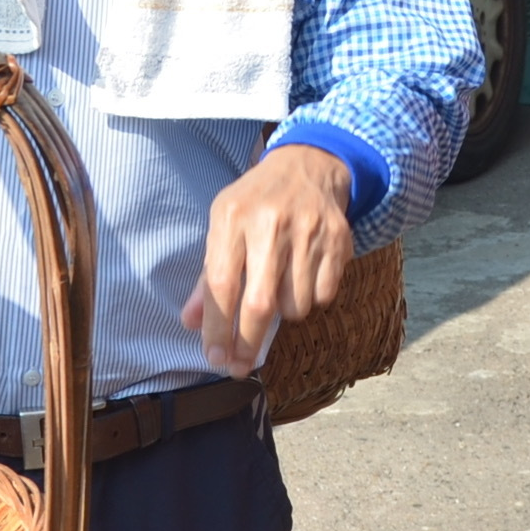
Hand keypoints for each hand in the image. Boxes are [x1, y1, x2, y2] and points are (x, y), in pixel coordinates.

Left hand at [181, 144, 353, 374]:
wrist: (308, 165)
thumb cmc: (256, 203)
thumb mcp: (223, 225)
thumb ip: (208, 276)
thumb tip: (191, 323)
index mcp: (234, 218)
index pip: (222, 285)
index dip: (217, 328)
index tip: (215, 357)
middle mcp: (271, 224)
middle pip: (259, 304)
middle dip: (248, 343)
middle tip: (241, 365)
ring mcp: (309, 232)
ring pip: (295, 307)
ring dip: (284, 313)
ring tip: (279, 287)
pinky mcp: (339, 240)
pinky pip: (323, 296)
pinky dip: (312, 298)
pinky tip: (304, 275)